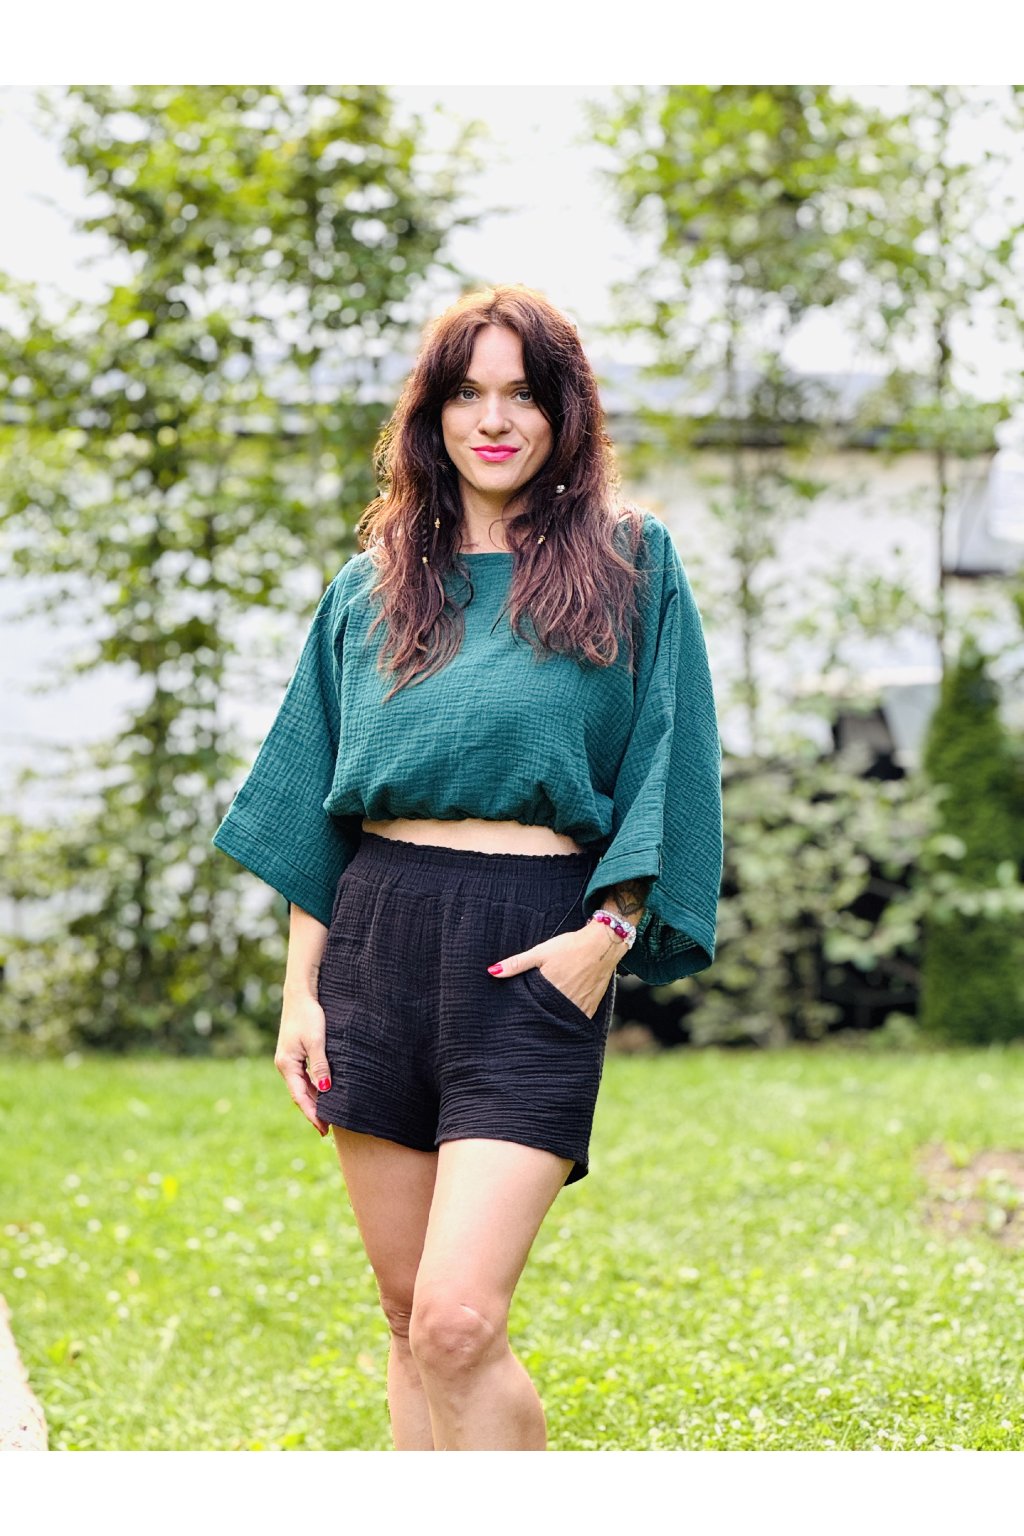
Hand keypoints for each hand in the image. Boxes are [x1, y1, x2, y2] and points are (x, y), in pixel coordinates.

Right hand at [274, 987, 331, 1136]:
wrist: (300, 994)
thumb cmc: (308, 1015)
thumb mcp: (317, 1041)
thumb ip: (320, 1066)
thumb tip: (325, 1089)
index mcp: (287, 1065)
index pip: (300, 1097)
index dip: (312, 1114)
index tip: (323, 1129)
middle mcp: (285, 1065)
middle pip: (300, 1095)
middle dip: (313, 1111)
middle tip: (328, 1129)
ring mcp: (289, 1060)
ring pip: (302, 1086)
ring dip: (314, 1100)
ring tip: (328, 1115)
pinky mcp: (295, 1054)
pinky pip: (304, 1077)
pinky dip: (314, 1087)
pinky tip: (325, 1093)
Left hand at [487, 922, 620, 1019]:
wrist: (602, 945)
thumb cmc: (569, 947)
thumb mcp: (540, 952)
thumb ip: (516, 963)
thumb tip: (491, 971)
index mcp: (549, 990)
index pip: (529, 1010)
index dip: (521, 1014)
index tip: (512, 1018)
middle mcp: (564, 1003)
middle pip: (545, 1018)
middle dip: (535, 1021)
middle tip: (523, 1026)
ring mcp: (578, 1008)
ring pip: (560, 1022)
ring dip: (550, 1022)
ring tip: (540, 1025)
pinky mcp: (590, 1010)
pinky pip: (575, 1022)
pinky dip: (567, 1022)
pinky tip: (559, 1020)